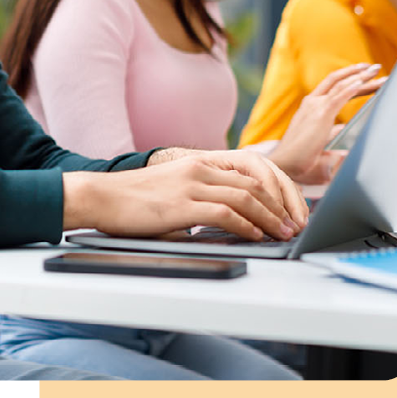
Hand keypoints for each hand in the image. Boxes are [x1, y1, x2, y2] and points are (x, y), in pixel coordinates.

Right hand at [62, 150, 307, 241]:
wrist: (101, 197)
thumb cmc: (135, 198)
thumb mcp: (176, 188)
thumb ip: (204, 196)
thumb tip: (236, 219)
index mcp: (200, 161)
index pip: (254, 167)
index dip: (279, 187)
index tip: (291, 208)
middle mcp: (199, 168)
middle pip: (257, 181)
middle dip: (282, 205)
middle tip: (295, 225)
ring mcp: (190, 184)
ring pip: (246, 197)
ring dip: (270, 218)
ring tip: (283, 233)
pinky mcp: (181, 204)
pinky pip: (225, 212)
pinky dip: (246, 225)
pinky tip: (255, 235)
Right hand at [269, 63, 386, 182]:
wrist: (285, 164)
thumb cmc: (301, 158)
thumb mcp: (321, 141)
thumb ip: (333, 132)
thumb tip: (346, 129)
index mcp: (311, 107)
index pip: (333, 87)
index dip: (350, 80)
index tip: (365, 77)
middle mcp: (312, 102)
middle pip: (337, 80)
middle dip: (357, 72)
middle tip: (375, 67)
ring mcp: (315, 106)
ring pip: (341, 85)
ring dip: (361, 77)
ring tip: (376, 70)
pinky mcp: (321, 114)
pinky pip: (339, 96)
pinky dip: (351, 87)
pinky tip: (363, 81)